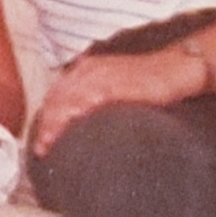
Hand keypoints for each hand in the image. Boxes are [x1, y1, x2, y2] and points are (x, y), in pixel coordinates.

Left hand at [30, 49, 202, 156]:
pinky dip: (81, 109)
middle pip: (58, 99)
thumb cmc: (144, 81)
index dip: (45, 119)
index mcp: (83, 70)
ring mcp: (103, 75)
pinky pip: (94, 96)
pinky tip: (75, 124)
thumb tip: (77, 123)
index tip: (41, 143)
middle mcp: (88, 70)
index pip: (55, 96)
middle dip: (47, 124)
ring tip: (52, 143)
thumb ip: (92, 98)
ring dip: (58, 122)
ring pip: (70, 98)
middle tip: (41, 149)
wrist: (175, 67)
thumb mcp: (112, 85)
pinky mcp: (119, 82)